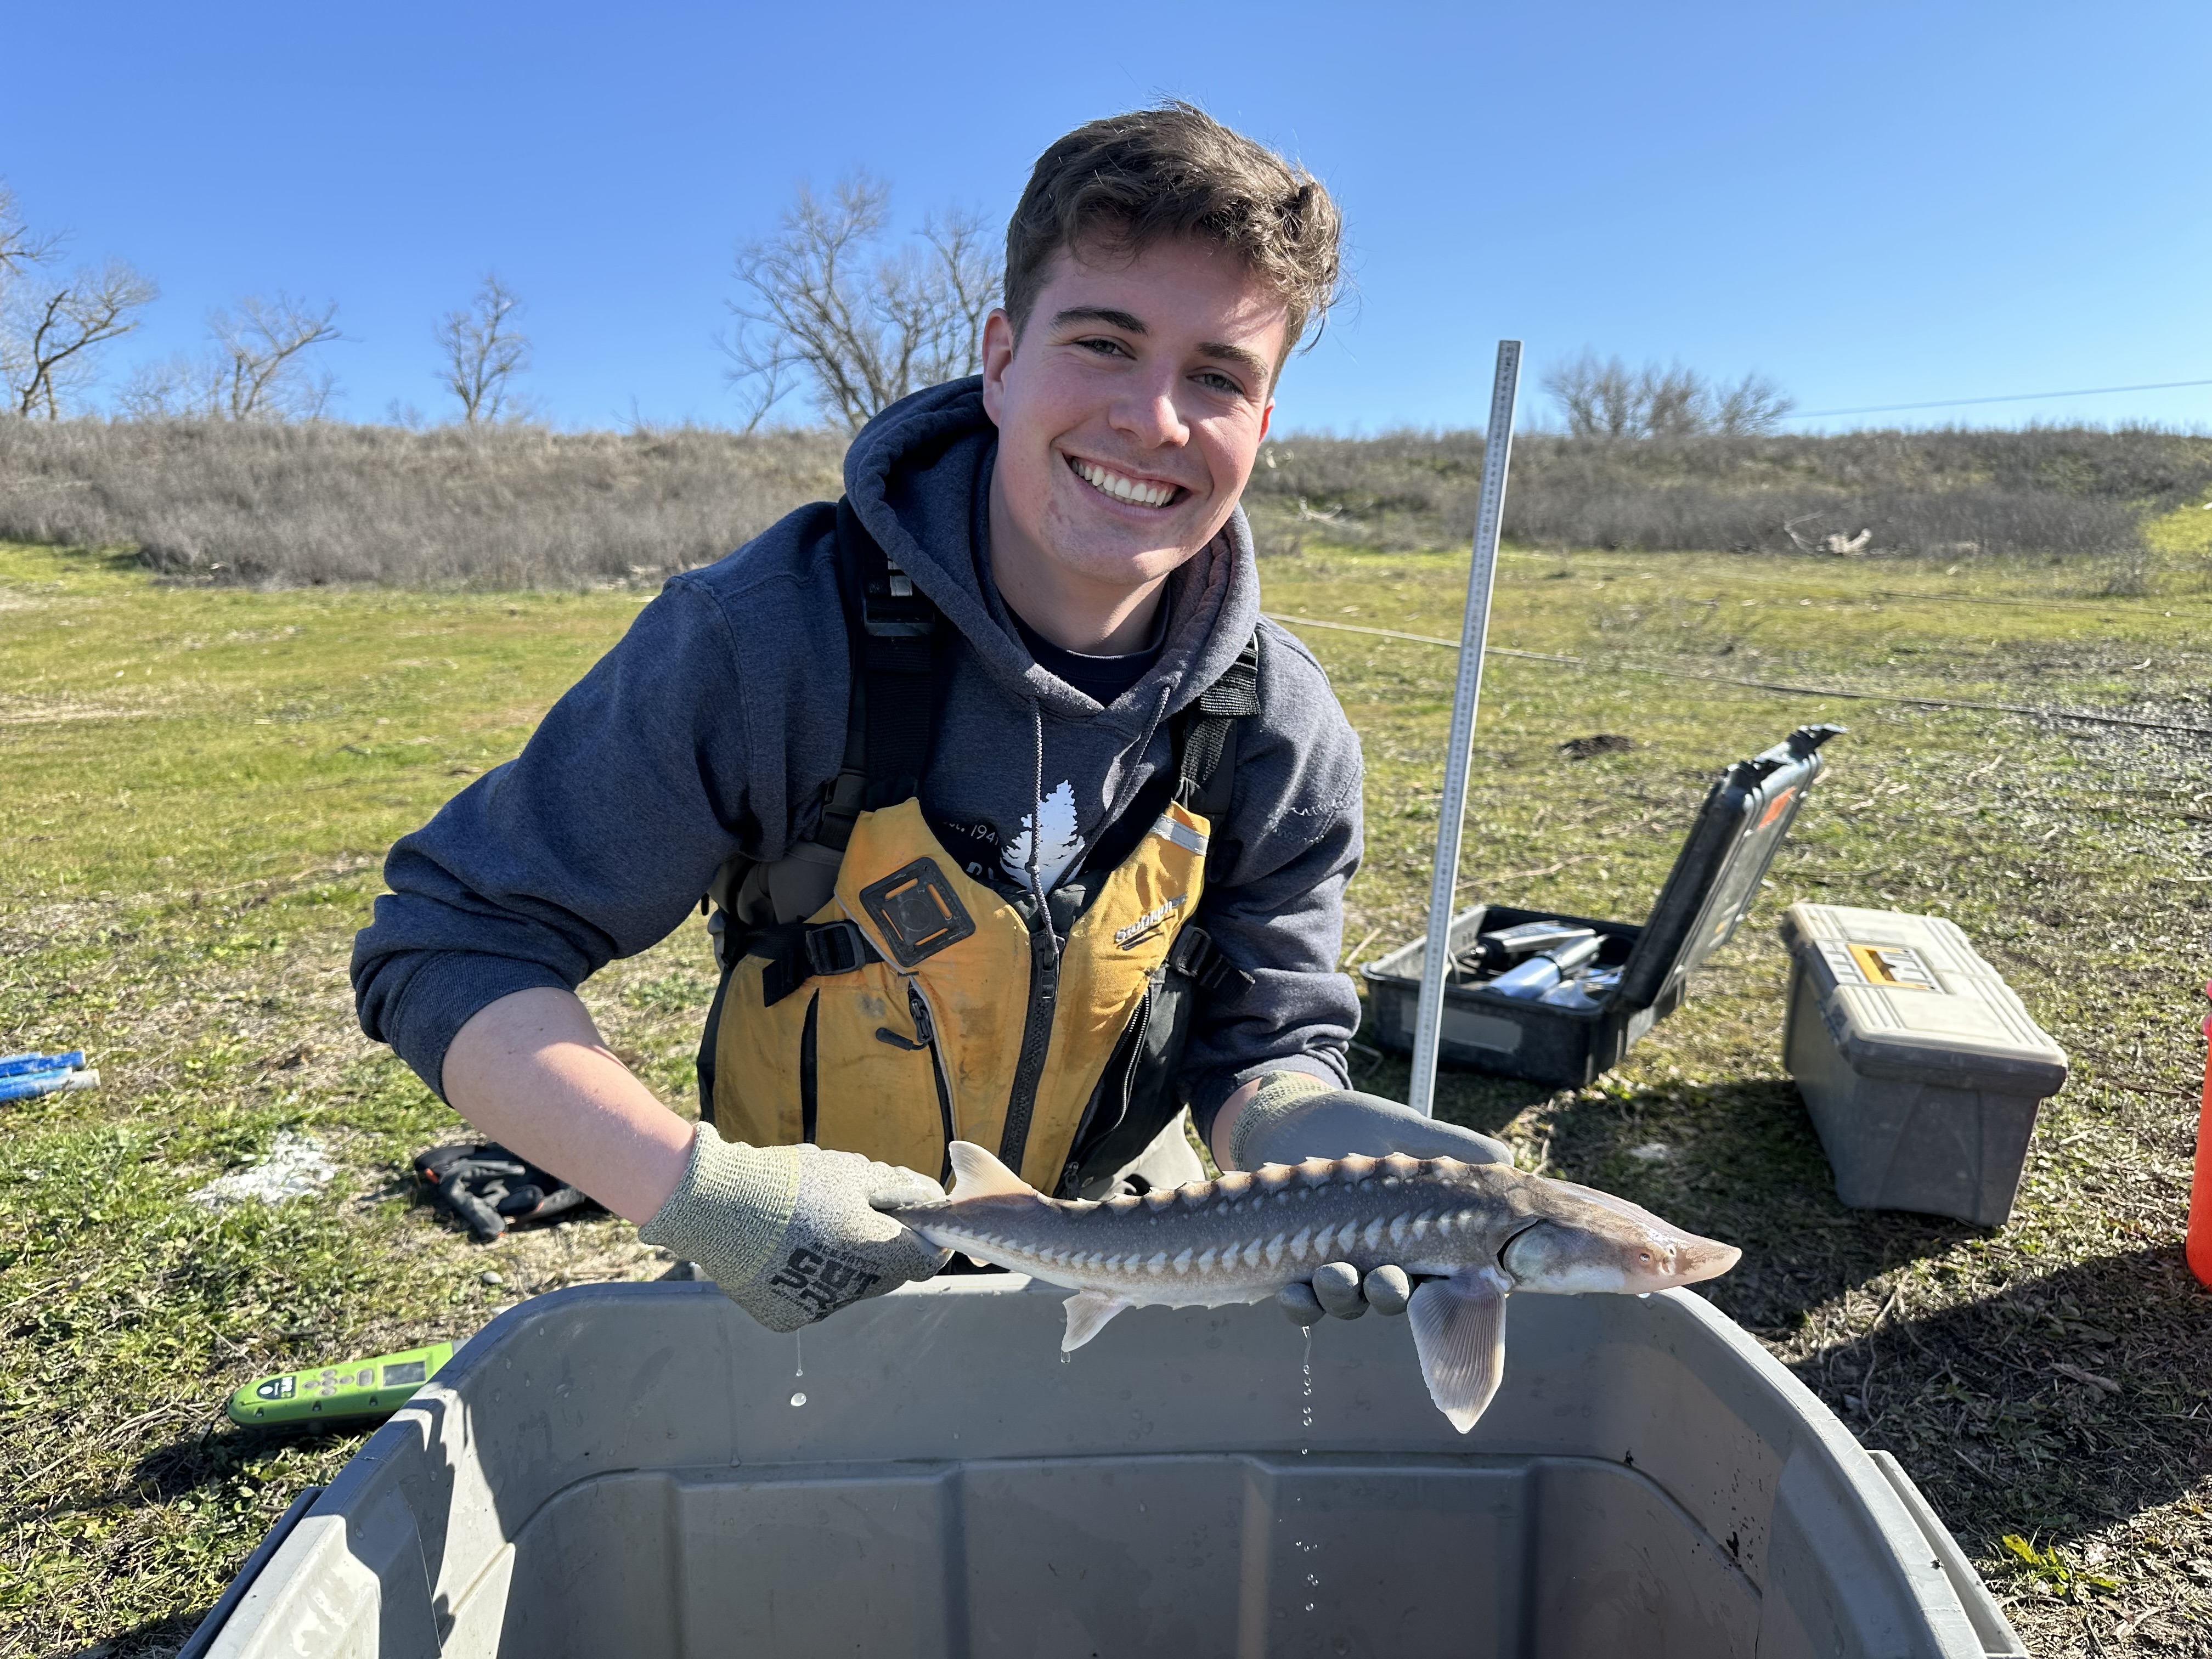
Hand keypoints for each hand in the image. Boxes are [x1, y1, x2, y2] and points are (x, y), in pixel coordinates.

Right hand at [639, 1123, 950, 1331]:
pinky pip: (815, 1298)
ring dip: (847, 1263)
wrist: (716, 1204)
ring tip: (814, 1228)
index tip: (917, 1219)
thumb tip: (932, 1198)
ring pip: (852, 1288)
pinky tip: (788, 1250)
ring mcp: (817, 1309)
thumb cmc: (790, 1181)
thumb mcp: (852, 1172)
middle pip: (888, 1274)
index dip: (928, 1237)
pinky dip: (811, 1277)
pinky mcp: (787, 1319)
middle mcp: (849, 1291)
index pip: (926, 1259)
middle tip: (860, 1214)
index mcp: (873, 1253)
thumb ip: (900, 1189)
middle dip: (885, 1247)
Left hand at [1225, 1074, 1510, 1327]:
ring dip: (1344, 1295)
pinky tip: (1293, 1289)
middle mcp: (1384, 1260)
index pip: (1446, 1278)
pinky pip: (1303, 1304)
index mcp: (1422, 1236)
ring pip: (1350, 1303)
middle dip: (1391, 1293)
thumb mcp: (1408, 1129)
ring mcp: (1340, 1268)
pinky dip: (1300, 1302)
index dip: (1450, 1291)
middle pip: (1397, 1297)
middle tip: (1385, 1280)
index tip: (1444, 1281)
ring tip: (1333, 1274)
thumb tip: (1506, 1160)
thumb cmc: (1356, 1125)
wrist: (1292, 1117)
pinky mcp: (1293, 1271)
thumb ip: (1459, 1145)